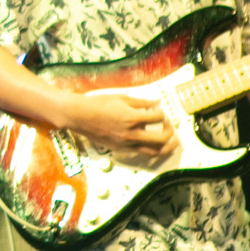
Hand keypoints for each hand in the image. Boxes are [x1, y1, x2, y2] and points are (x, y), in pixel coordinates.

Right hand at [64, 89, 178, 163]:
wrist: (79, 116)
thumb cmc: (97, 105)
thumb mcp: (121, 98)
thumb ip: (142, 102)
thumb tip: (156, 103)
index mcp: (132, 118)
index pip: (158, 117)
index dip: (163, 112)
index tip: (160, 110)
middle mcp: (131, 133)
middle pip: (162, 139)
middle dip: (170, 132)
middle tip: (169, 126)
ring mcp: (126, 144)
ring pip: (153, 151)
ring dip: (165, 147)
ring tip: (170, 142)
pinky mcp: (120, 149)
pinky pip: (140, 152)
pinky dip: (149, 149)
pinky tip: (151, 144)